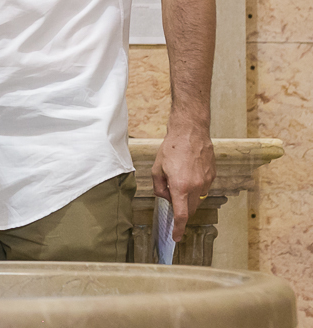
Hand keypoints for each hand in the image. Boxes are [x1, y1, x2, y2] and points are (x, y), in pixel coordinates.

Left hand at [152, 121, 215, 241]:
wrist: (190, 133)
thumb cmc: (171, 148)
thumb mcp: (157, 168)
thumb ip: (159, 187)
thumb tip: (166, 198)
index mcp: (180, 187)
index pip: (181, 216)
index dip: (178, 229)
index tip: (176, 237)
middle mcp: (196, 187)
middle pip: (190, 210)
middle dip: (181, 211)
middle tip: (171, 199)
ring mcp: (206, 182)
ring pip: (197, 200)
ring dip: (188, 198)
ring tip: (179, 180)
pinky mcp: (212, 176)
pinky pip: (203, 189)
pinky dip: (195, 188)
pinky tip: (188, 173)